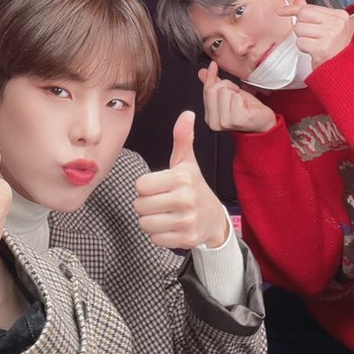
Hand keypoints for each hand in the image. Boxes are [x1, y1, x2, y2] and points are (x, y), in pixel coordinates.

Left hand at [133, 111, 229, 249]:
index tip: (159, 187)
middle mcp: (185, 199)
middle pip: (139, 206)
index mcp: (181, 178)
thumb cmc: (194, 187)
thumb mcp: (187, 162)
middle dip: (146, 205)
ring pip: (145, 224)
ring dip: (150, 221)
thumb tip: (187, 114)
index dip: (145, 187)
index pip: (140, 186)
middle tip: (161, 202)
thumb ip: (182, 138)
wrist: (214, 218)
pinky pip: (155, 239)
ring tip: (165, 214)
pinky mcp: (187, 238)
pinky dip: (159, 235)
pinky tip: (171, 226)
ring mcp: (187, 220)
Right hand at [198, 61, 276, 132]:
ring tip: (241, 101)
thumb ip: (214, 84)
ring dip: (236, 93)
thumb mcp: (229, 94)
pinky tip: (246, 106)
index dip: (210, 76)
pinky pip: (236, 98)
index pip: (206, 91)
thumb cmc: (248, 110)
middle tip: (236, 92)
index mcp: (210, 117)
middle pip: (214, 89)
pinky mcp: (237, 120)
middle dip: (227, 85)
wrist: (264, 122)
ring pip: (225, 92)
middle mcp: (215, 122)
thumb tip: (203, 72)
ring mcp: (225, 122)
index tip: (214, 65)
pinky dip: (243, 98)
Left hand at [283, 3, 353, 66]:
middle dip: (301, 26)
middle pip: (302, 15)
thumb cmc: (332, 47)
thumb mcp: (326, 26)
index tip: (281, 11)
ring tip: (314, 44)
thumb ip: (312, 12)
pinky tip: (313, 51)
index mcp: (340, 15)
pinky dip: (303, 47)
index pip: (309, 7)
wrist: (340, 69)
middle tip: (312, 36)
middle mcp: (337, 23)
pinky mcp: (322, 47)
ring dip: (302, 38)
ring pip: (299, 28)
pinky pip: (300, 42)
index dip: (293, 9)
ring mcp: (330, 35)